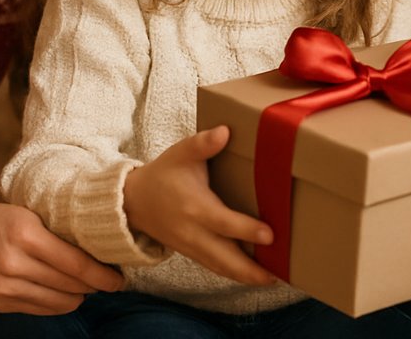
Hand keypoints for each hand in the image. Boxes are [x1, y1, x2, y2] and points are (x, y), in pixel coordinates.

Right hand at [0, 202, 123, 314]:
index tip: (118, 278)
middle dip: (94, 285)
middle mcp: (14, 264)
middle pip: (68, 284)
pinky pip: (38, 310)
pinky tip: (68, 295)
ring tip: (89, 287)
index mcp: (26, 235)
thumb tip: (96, 247)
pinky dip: (57, 304)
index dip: (100, 274)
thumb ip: (57, 231)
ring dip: (78, 297)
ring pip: (56, 302)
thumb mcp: (30, 214)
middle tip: (111, 280)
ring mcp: (4, 288)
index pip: (74, 263)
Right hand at [123, 125, 274, 286]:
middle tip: (278, 275)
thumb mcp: (181, 152)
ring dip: (245, 276)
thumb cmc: (163, 173)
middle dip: (251, 270)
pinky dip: (232, 273)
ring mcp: (191, 246)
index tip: (270, 234)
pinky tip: (251, 275)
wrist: (133, 201)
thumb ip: (203, 143)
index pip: (224, 223)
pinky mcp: (190, 252)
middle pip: (224, 258)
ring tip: (271, 279)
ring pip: (220, 267)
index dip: (247, 230)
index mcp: (194, 207)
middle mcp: (193, 232)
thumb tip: (225, 131)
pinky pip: (214, 267)